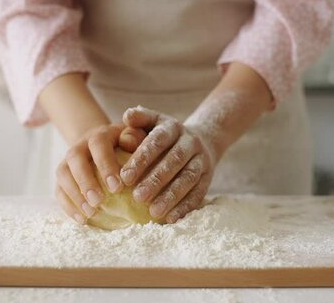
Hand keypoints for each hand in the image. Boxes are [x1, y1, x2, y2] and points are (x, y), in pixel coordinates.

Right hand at [55, 123, 144, 223]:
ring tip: (90, 213)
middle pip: (75, 158)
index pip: (98, 144)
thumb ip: (134, 137)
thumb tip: (129, 144)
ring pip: (63, 174)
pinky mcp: (62, 177)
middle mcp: (80, 145)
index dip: (105, 164)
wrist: (102, 144)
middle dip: (85, 181)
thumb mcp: (133, 137)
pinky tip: (82, 220)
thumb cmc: (125, 145)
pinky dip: (68, 206)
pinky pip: (59, 190)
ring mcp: (68, 161)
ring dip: (75, 195)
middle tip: (99, 201)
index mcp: (99, 135)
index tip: (116, 187)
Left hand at [119, 106, 215, 222]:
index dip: (142, 158)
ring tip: (153, 212)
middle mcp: (190, 142)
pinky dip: (185, 207)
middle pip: (174, 161)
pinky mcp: (208, 178)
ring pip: (188, 179)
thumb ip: (139, 119)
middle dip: (156, 180)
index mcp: (173, 128)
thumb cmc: (165, 134)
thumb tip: (126, 116)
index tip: (125, 177)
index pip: (158, 141)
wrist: (203, 139)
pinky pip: (198, 193)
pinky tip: (171, 218)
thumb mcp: (153, 121)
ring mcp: (201, 161)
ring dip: (171, 196)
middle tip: (137, 197)